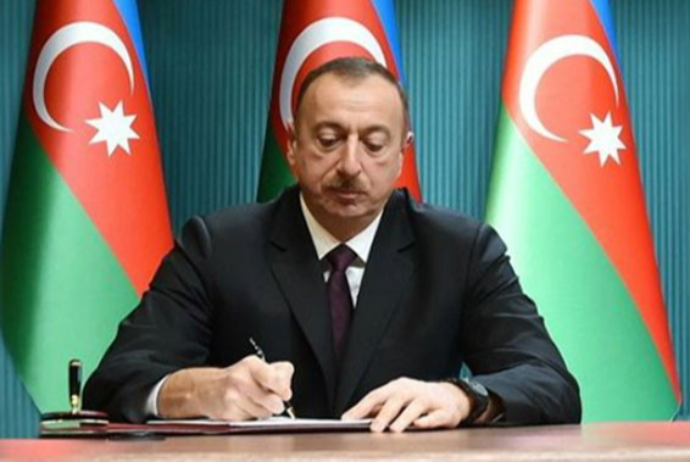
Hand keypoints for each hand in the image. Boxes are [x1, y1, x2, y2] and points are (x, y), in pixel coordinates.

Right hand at [158, 355, 293, 420]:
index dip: (283, 388)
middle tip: (273, 400)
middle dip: (276, 404)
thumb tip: (287, 387)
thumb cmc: (236, 378)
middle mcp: (241, 378)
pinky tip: (244, 408)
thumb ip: (277, 373)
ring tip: (254, 402)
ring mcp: (234, 396)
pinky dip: (251, 417)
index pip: (275, 377)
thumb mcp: (257, 368)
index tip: (285, 393)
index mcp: (251, 364)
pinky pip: (251, 420)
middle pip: (273, 400)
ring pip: (264, 412)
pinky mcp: (229, 412)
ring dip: (264, 411)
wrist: (206, 389)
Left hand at [341, 377, 470, 432]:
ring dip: (403, 419)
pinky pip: (435, 416)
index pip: (376, 395)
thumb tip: (354, 419)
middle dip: (383, 414)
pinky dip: (427, 420)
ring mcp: (429, 399)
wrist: (451, 396)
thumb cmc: (417, 400)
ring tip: (393, 430)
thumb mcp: (397, 400)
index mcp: (397, 387)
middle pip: (396, 400)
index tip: (347, 419)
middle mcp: (412, 390)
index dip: (361, 407)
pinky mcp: (445, 411)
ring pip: (415, 408)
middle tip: (373, 429)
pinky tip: (418, 425)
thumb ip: (378, 409)